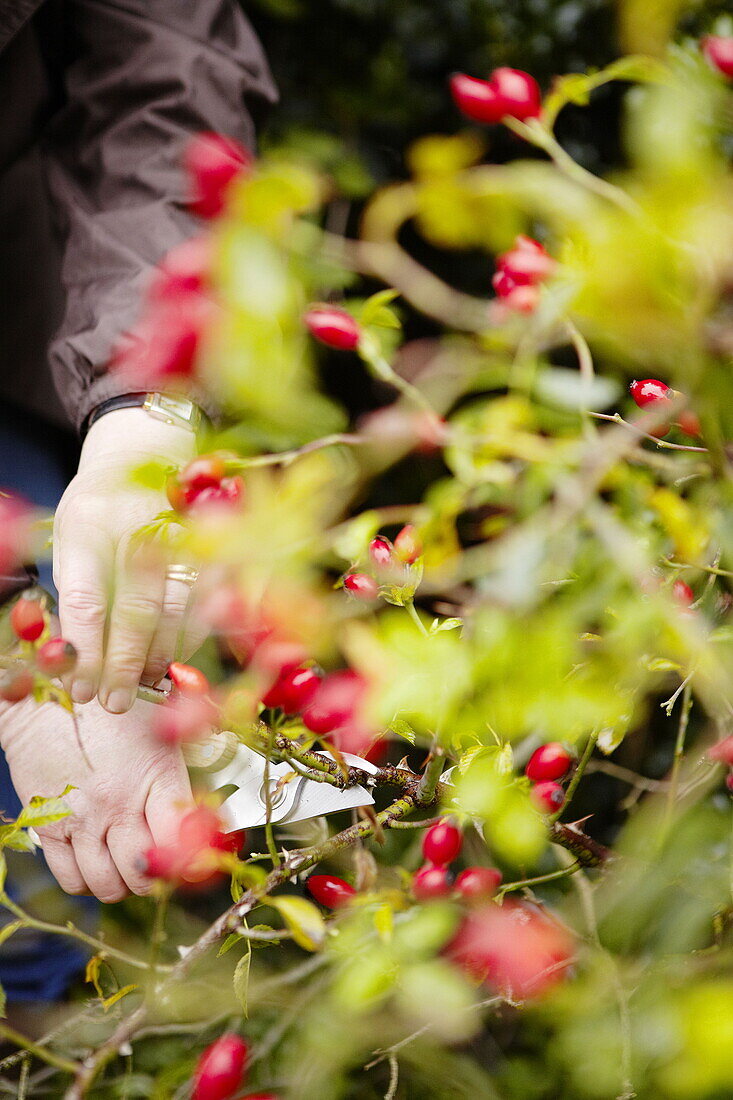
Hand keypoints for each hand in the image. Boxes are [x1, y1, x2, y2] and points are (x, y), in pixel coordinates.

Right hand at [0, 696, 193, 901]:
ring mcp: (82, 819)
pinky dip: (88, 881)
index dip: (190, 862)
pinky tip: (97, 861)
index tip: (191, 862)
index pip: (181, 842)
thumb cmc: (115, 710)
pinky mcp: (49, 826)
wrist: (50, 696)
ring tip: (125, 863)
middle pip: (144, 874)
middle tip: (156, 864)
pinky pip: (71, 879)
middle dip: (155, 877)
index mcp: (154, 777)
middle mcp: (118, 804)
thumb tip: (208, 818)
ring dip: (122, 883)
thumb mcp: (161, 732)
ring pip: (108, 886)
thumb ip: (183, 773)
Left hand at [53, 407, 202, 712]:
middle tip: (114, 703)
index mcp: (89, 524)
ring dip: (162, 655)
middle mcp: (138, 526)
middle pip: (135, 610)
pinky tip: (181, 656)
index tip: (80, 687)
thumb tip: (74, 657)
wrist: (146, 448)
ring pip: (178, 608)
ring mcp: (182, 531)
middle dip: (125, 664)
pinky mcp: (216, 539)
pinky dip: (198, 633)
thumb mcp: (70, 535)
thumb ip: (76, 588)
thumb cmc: (99, 507)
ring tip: (146, 684)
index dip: (85, 649)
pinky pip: (211, 596)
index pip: (86, 598)